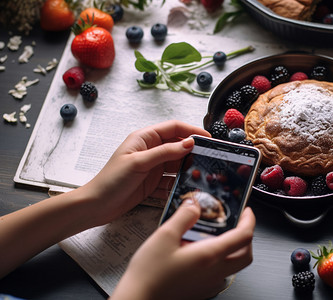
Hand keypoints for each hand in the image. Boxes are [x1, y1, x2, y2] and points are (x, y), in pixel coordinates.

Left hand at [80, 120, 209, 226]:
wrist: (96, 206)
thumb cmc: (111, 181)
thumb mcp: (139, 163)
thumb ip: (165, 152)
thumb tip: (189, 143)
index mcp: (145, 138)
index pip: (174, 128)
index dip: (192, 130)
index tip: (208, 138)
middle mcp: (150, 150)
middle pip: (178, 146)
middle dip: (193, 151)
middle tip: (211, 157)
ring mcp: (153, 167)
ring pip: (177, 165)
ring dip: (188, 169)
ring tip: (202, 174)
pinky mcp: (154, 183)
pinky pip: (172, 180)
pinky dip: (179, 183)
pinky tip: (188, 188)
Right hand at [111, 199, 255, 299]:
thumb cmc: (149, 274)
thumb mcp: (164, 236)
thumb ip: (184, 217)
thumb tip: (195, 205)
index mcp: (209, 256)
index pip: (244, 236)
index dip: (249, 220)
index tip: (246, 211)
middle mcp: (214, 272)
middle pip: (246, 255)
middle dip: (247, 237)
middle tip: (239, 224)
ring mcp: (210, 284)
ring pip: (235, 266)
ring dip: (235, 249)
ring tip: (219, 236)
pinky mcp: (202, 291)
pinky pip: (221, 274)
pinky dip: (221, 261)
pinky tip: (203, 254)